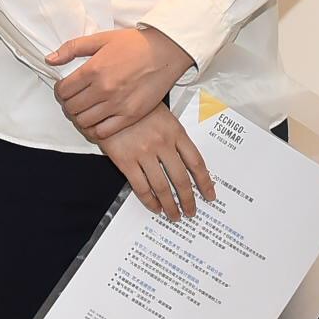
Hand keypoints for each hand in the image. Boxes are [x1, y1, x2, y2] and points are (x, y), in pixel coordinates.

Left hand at [49, 26, 195, 141]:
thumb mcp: (101, 39)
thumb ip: (73, 48)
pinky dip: (95, 130)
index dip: (60, 91)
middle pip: (72, 108)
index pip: (64, 90)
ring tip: (85, 110)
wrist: (166, 51)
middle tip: (74, 100)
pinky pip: (103, 132)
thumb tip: (50, 59)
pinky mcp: (131, 116)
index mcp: (94, 69)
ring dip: (80, 117)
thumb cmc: (134, 43)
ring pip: (84, 122)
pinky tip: (97, 121)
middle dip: (68, 105)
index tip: (66, 89)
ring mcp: (117, 104)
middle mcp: (103, 89)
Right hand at [100, 109, 215, 221]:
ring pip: (162, 187)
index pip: (196, 162)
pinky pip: (140, 187)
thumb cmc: (138, 108)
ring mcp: (143, 153)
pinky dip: (149, 201)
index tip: (210, 195)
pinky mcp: (125, 160)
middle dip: (188, 199)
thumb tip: (189, 164)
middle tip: (191, 212)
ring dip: (170, 205)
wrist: (108, 102)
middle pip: (181, 179)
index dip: (205, 182)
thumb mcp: (164, 116)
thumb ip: (175, 137)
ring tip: (174, 215)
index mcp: (175, 131)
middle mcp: (162, 143)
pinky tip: (155, 207)